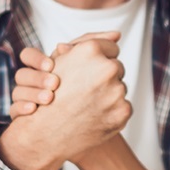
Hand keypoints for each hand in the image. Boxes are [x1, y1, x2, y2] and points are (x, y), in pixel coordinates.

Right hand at [0, 36, 130, 169]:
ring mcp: (117, 91)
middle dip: (106, 76)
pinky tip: (95, 115)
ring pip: (121, 87)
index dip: (101, 58)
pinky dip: (112, 110)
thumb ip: (88, 43)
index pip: (111, 47)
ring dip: (110, 93)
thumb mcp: (62, 61)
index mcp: (91, 51)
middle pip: (117, 67)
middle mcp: (107, 68)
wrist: (45, 134)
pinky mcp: (123, 111)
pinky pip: (124, 105)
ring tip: (89, 104)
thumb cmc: (50, 93)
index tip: (91, 69)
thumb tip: (117, 35)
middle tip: (88, 89)